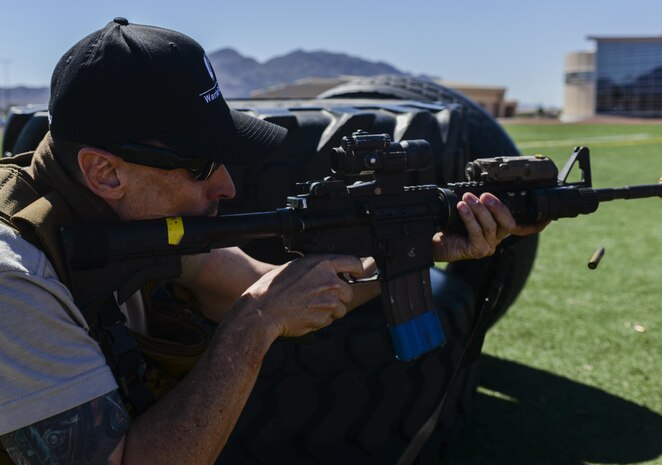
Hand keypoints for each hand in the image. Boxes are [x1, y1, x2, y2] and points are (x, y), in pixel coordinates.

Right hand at [241, 254, 365, 337]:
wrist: (263, 310)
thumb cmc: (273, 288)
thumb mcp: (295, 267)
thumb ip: (316, 268)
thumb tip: (328, 270)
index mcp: (322, 264)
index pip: (353, 263)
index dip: (357, 269)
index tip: (357, 273)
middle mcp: (329, 281)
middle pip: (348, 291)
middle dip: (339, 296)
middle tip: (320, 297)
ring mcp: (329, 301)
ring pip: (341, 308)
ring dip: (330, 309)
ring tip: (309, 306)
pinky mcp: (324, 318)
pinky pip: (329, 320)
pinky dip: (320, 319)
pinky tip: (305, 314)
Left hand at [432, 192, 548, 261]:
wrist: (431, 240)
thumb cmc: (448, 225)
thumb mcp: (466, 210)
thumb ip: (479, 202)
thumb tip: (483, 187)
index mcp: (497, 229)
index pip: (522, 227)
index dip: (536, 224)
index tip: (547, 217)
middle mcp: (495, 238)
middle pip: (508, 223)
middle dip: (498, 207)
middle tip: (485, 195)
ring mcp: (487, 246)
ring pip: (491, 226)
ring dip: (479, 209)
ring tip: (468, 198)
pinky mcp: (476, 251)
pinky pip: (477, 232)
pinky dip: (470, 217)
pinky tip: (462, 208)